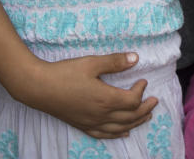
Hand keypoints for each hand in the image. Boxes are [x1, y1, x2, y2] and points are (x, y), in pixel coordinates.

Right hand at [13, 52, 157, 137]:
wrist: (39, 88)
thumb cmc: (65, 73)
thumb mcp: (91, 63)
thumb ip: (115, 62)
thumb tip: (135, 58)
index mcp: (106, 99)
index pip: (132, 100)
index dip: (141, 91)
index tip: (143, 80)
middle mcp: (101, 115)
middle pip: (130, 117)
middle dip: (145, 109)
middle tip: (154, 100)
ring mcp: (92, 122)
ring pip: (120, 128)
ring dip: (136, 122)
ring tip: (147, 116)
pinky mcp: (82, 125)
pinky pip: (104, 135)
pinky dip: (117, 134)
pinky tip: (123, 132)